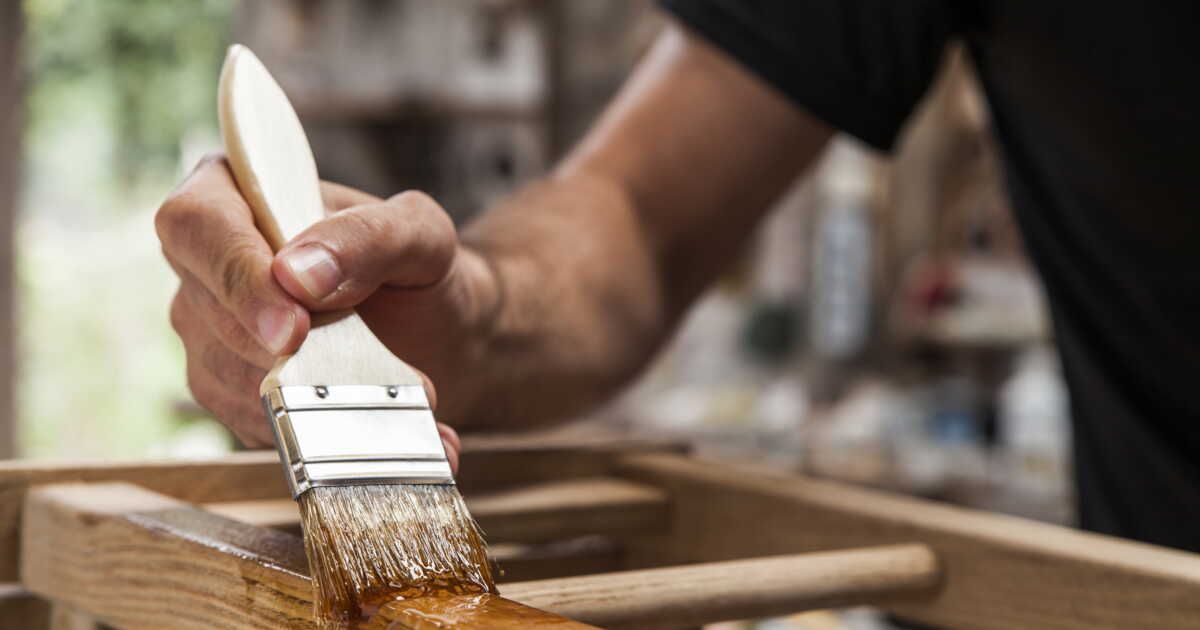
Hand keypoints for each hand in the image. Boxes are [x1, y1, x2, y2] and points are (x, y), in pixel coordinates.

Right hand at [155, 156, 498, 471]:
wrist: (436, 333)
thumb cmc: (419, 269)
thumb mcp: (419, 235)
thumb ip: (368, 237)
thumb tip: (297, 274)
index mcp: (237, 192)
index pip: (197, 224)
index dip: (237, 277)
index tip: (294, 327)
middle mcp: (205, 262)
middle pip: (206, 310)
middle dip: (287, 350)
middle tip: (369, 371)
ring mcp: (207, 329)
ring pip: (225, 375)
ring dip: (311, 396)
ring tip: (394, 396)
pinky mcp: (226, 389)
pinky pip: (252, 420)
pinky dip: (319, 429)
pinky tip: (381, 423)